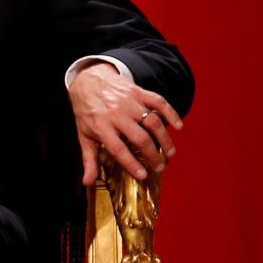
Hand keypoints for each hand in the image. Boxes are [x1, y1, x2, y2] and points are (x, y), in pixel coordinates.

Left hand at [68, 62, 182, 184]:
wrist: (88, 81)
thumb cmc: (87, 112)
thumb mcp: (84, 135)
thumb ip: (89, 159)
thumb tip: (88, 182)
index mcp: (101, 127)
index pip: (118, 149)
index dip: (132, 163)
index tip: (143, 175)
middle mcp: (116, 114)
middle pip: (140, 138)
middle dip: (153, 155)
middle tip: (160, 167)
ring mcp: (129, 102)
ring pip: (153, 122)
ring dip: (165, 139)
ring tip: (170, 153)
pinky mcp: (139, 92)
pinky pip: (159, 102)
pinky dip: (171, 114)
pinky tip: (178, 127)